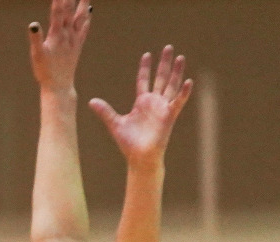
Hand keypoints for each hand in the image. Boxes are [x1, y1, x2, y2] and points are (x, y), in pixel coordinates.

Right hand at [27, 0, 90, 94]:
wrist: (59, 86)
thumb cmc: (45, 72)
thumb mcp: (37, 56)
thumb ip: (36, 39)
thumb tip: (33, 24)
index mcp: (57, 35)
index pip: (58, 11)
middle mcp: (68, 34)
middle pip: (70, 11)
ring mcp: (74, 39)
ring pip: (80, 17)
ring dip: (83, 3)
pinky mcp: (78, 45)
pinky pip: (84, 28)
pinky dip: (87, 18)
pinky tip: (89, 11)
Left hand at [90, 48, 192, 169]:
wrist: (139, 157)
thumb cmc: (129, 143)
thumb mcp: (115, 123)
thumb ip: (105, 111)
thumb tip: (91, 100)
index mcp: (141, 102)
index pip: (144, 80)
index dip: (145, 68)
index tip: (147, 54)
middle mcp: (154, 102)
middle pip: (160, 78)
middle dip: (164, 63)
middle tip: (168, 47)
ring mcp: (163, 108)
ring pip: (171, 85)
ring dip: (176, 72)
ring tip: (180, 57)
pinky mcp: (169, 116)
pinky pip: (178, 102)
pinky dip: (183, 92)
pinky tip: (188, 81)